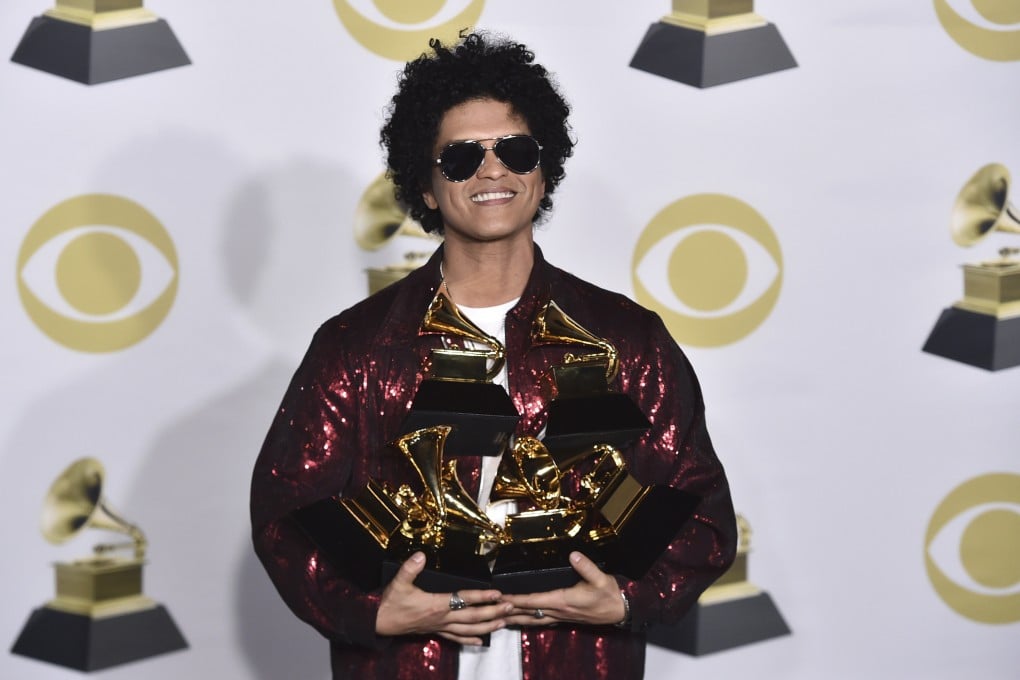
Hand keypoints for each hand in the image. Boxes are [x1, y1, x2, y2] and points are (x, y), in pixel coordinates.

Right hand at [375, 552, 510, 644]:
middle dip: (492, 612)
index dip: (481, 596)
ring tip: (503, 622)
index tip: (496, 593)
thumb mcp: (398, 582)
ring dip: (487, 626)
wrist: (378, 623)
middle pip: (472, 617)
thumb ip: (410, 568)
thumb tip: (420, 555)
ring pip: (468, 629)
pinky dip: (470, 639)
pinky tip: (481, 641)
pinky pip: (456, 638)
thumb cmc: (390, 603)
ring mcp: (440, 626)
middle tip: (510, 607)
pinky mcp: (436, 631)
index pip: (463, 599)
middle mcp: (441, 618)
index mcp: (435, 605)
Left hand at [501, 552, 626, 627]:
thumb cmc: (610, 594)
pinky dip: (529, 620)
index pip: (534, 601)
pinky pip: (542, 621)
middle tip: (491, 609)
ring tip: (500, 617)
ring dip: (516, 618)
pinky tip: (524, 619)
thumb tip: (573, 554)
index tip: (501, 598)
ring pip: (533, 619)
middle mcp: (559, 611)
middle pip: (528, 613)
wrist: (621, 610)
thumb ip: (586, 566)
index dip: (516, 600)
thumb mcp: (600, 578)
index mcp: (564, 601)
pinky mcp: (565, 618)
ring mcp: (561, 617)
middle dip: (509, 611)